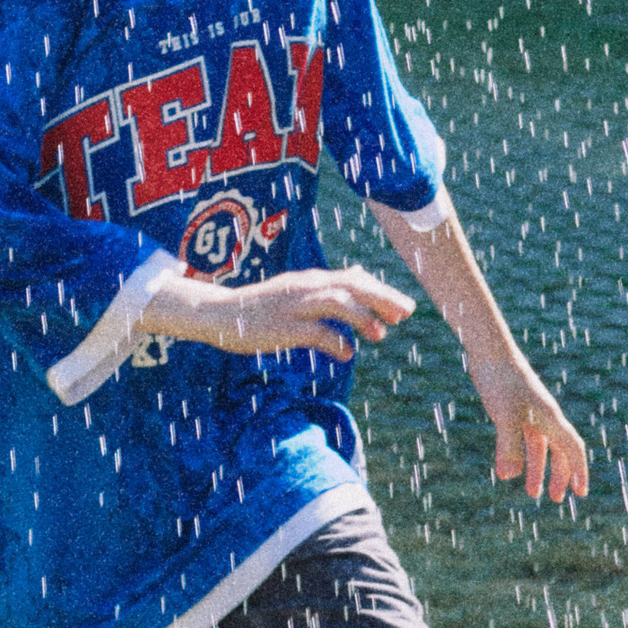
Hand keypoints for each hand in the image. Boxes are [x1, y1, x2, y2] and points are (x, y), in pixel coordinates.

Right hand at [153, 263, 416, 361]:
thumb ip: (329, 284)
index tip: (406, 307)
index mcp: (311, 279)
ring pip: (336, 303)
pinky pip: (314, 332)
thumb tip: (361, 274)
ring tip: (380, 334)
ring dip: (362, 317)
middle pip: (351, 287)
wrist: (220, 313)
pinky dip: (334, 341)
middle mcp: (305, 287)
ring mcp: (293, 306)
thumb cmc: (263, 305)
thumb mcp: (298, 288)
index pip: (355, 280)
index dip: (382, 292)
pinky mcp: (282, 327)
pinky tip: (347, 353)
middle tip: (405, 315)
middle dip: (381, 299)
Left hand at [473, 344, 587, 502]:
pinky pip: (523, 438)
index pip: (572, 449)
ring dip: (538, 469)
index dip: (578, 471)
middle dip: (559, 476)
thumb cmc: (501, 381)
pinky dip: (519, 455)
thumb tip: (509, 476)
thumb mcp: (504, 416)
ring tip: (531, 492)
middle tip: (556, 499)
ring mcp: (530, 412)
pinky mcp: (514, 409)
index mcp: (551, 418)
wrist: (489, 352)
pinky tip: (507, 470)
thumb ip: (508, 446)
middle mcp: (545, 416)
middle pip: (559, 451)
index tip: (581, 493)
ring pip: (540, 447)